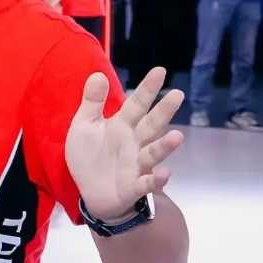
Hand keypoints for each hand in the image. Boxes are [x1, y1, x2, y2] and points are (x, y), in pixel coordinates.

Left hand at [65, 68, 183, 223]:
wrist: (89, 191)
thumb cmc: (90, 155)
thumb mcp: (84, 126)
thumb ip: (92, 102)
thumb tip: (98, 74)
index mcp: (122, 125)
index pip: (136, 104)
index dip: (147, 89)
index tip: (160, 71)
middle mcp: (134, 143)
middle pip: (151, 125)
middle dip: (164, 111)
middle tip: (178, 94)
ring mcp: (137, 164)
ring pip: (153, 153)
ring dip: (165, 146)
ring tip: (178, 136)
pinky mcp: (133, 186)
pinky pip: (147, 183)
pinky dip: (156, 180)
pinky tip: (165, 174)